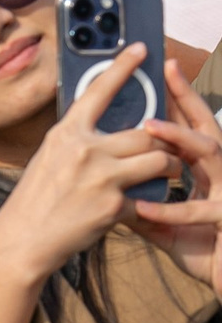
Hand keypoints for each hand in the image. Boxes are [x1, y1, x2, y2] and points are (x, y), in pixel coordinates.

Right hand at [0, 45, 166, 322]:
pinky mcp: (113, 206)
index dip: (124, 66)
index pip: (99, 90)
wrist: (22, 241)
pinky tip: (135, 209)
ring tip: (165, 174)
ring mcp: (101, 178)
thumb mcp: (49, 159)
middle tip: (167, 147)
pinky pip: (146, 198)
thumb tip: (105, 133)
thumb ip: (78, 142)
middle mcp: (85, 150)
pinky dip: (145, 204)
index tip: (143, 48)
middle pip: (148, 131)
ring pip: (159, 161)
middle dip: (164, 140)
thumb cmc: (35, 201)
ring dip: (169, 168)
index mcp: (66, 133)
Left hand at [129, 61, 221, 297]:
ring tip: (149, 131)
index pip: (194, 130)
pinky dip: (173, 210)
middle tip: (168, 72)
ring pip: (212, 157)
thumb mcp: (167, 226)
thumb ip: (142, 205)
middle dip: (189, 101)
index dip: (180, 102)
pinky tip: (144, 207)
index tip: (162, 71)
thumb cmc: (205, 251)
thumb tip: (111, 190)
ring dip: (182, 142)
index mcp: (211, 173)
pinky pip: (203, 211)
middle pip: (208, 130)